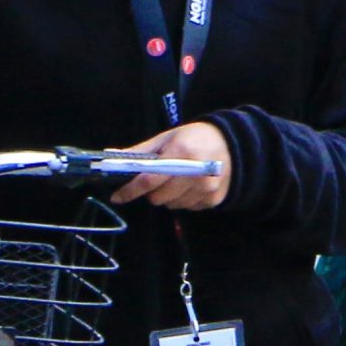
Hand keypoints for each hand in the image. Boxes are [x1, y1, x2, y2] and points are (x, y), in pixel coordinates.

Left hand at [113, 121, 232, 210]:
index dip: (130, 190)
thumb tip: (111, 158)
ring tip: (177, 180)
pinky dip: (182, 199)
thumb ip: (140, 151)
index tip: (117, 197)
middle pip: (158, 197)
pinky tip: (189, 185)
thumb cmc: (194, 138)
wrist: (234, 144)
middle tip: (158, 179)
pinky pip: (186, 207)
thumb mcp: (167, 138)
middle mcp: (195, 173)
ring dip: (167, 196)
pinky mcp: (214, 199)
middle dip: (151, 191)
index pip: (149, 179)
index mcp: (181, 153)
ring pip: (171, 205)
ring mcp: (206, 188)